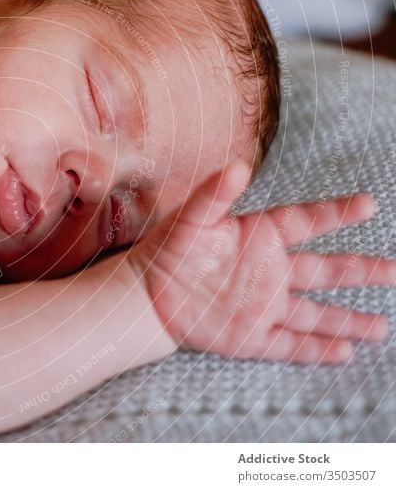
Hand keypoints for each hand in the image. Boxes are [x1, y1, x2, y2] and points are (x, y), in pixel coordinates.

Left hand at [129, 162, 391, 363]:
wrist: (146, 294)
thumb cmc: (169, 249)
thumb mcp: (189, 220)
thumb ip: (213, 195)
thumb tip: (238, 165)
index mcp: (260, 237)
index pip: (305, 222)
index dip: (335, 213)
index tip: (367, 204)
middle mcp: (270, 271)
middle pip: (325, 271)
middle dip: (362, 271)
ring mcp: (263, 306)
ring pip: (314, 313)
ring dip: (347, 320)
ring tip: (381, 326)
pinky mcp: (251, 336)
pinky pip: (289, 344)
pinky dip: (316, 349)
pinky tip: (345, 353)